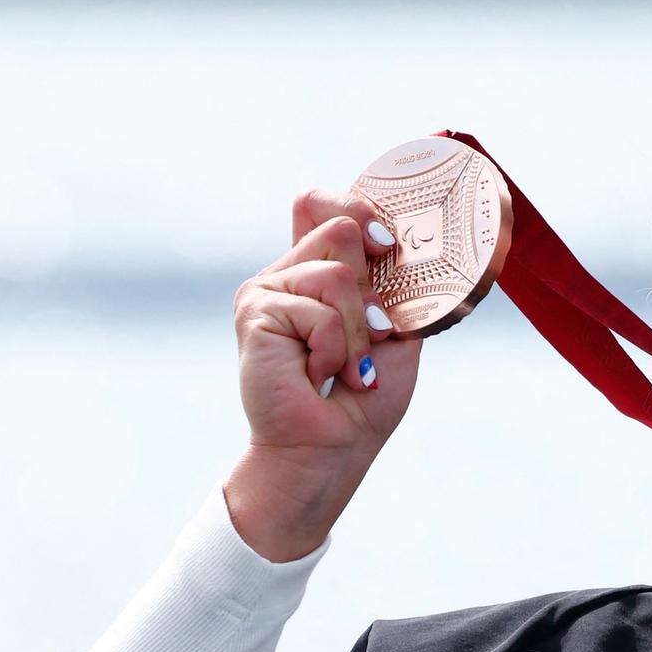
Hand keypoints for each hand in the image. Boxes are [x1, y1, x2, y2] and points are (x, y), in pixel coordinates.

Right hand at [226, 189, 425, 558]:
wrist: (332, 447)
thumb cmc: (365, 394)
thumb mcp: (395, 329)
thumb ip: (392, 283)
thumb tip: (396, 239)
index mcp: (320, 268)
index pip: (324, 204)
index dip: (361, 207)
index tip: (389, 244)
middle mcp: (290, 271)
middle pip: (341, 226)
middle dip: (373, 289)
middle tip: (370, 335)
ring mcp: (268, 288)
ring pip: (339, 273)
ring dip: (359, 329)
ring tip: (346, 365)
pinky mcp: (255, 311)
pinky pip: (322, 313)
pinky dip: (338, 349)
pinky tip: (320, 375)